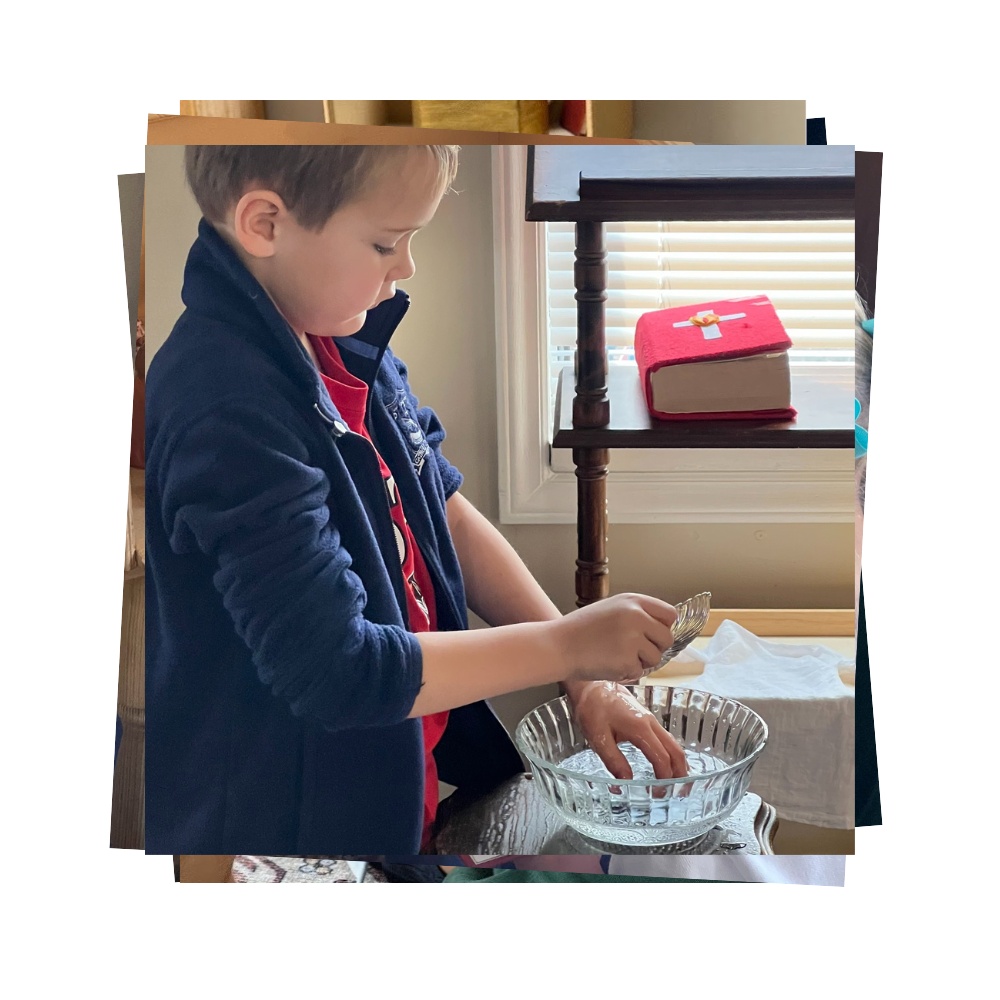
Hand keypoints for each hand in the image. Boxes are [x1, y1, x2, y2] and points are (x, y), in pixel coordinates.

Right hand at [553, 594, 676, 683]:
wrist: (558, 646)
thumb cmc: (581, 629)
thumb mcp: (611, 608)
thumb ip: (637, 613)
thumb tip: (663, 627)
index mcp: (633, 601)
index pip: (669, 614)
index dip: (663, 627)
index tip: (654, 635)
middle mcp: (636, 616)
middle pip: (667, 638)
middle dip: (655, 648)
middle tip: (635, 651)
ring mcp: (633, 639)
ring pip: (656, 658)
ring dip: (641, 662)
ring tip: (618, 656)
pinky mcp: (627, 660)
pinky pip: (640, 672)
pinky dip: (627, 673)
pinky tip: (609, 664)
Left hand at [565, 681, 688, 783]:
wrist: (591, 686)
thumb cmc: (592, 709)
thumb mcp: (598, 738)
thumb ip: (613, 760)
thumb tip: (625, 782)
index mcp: (640, 728)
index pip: (661, 758)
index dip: (664, 778)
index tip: (660, 794)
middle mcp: (650, 723)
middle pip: (675, 750)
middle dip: (680, 772)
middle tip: (680, 792)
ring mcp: (650, 719)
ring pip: (672, 743)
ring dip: (678, 763)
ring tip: (677, 782)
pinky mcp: (646, 719)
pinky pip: (665, 738)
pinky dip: (671, 753)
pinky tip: (667, 764)